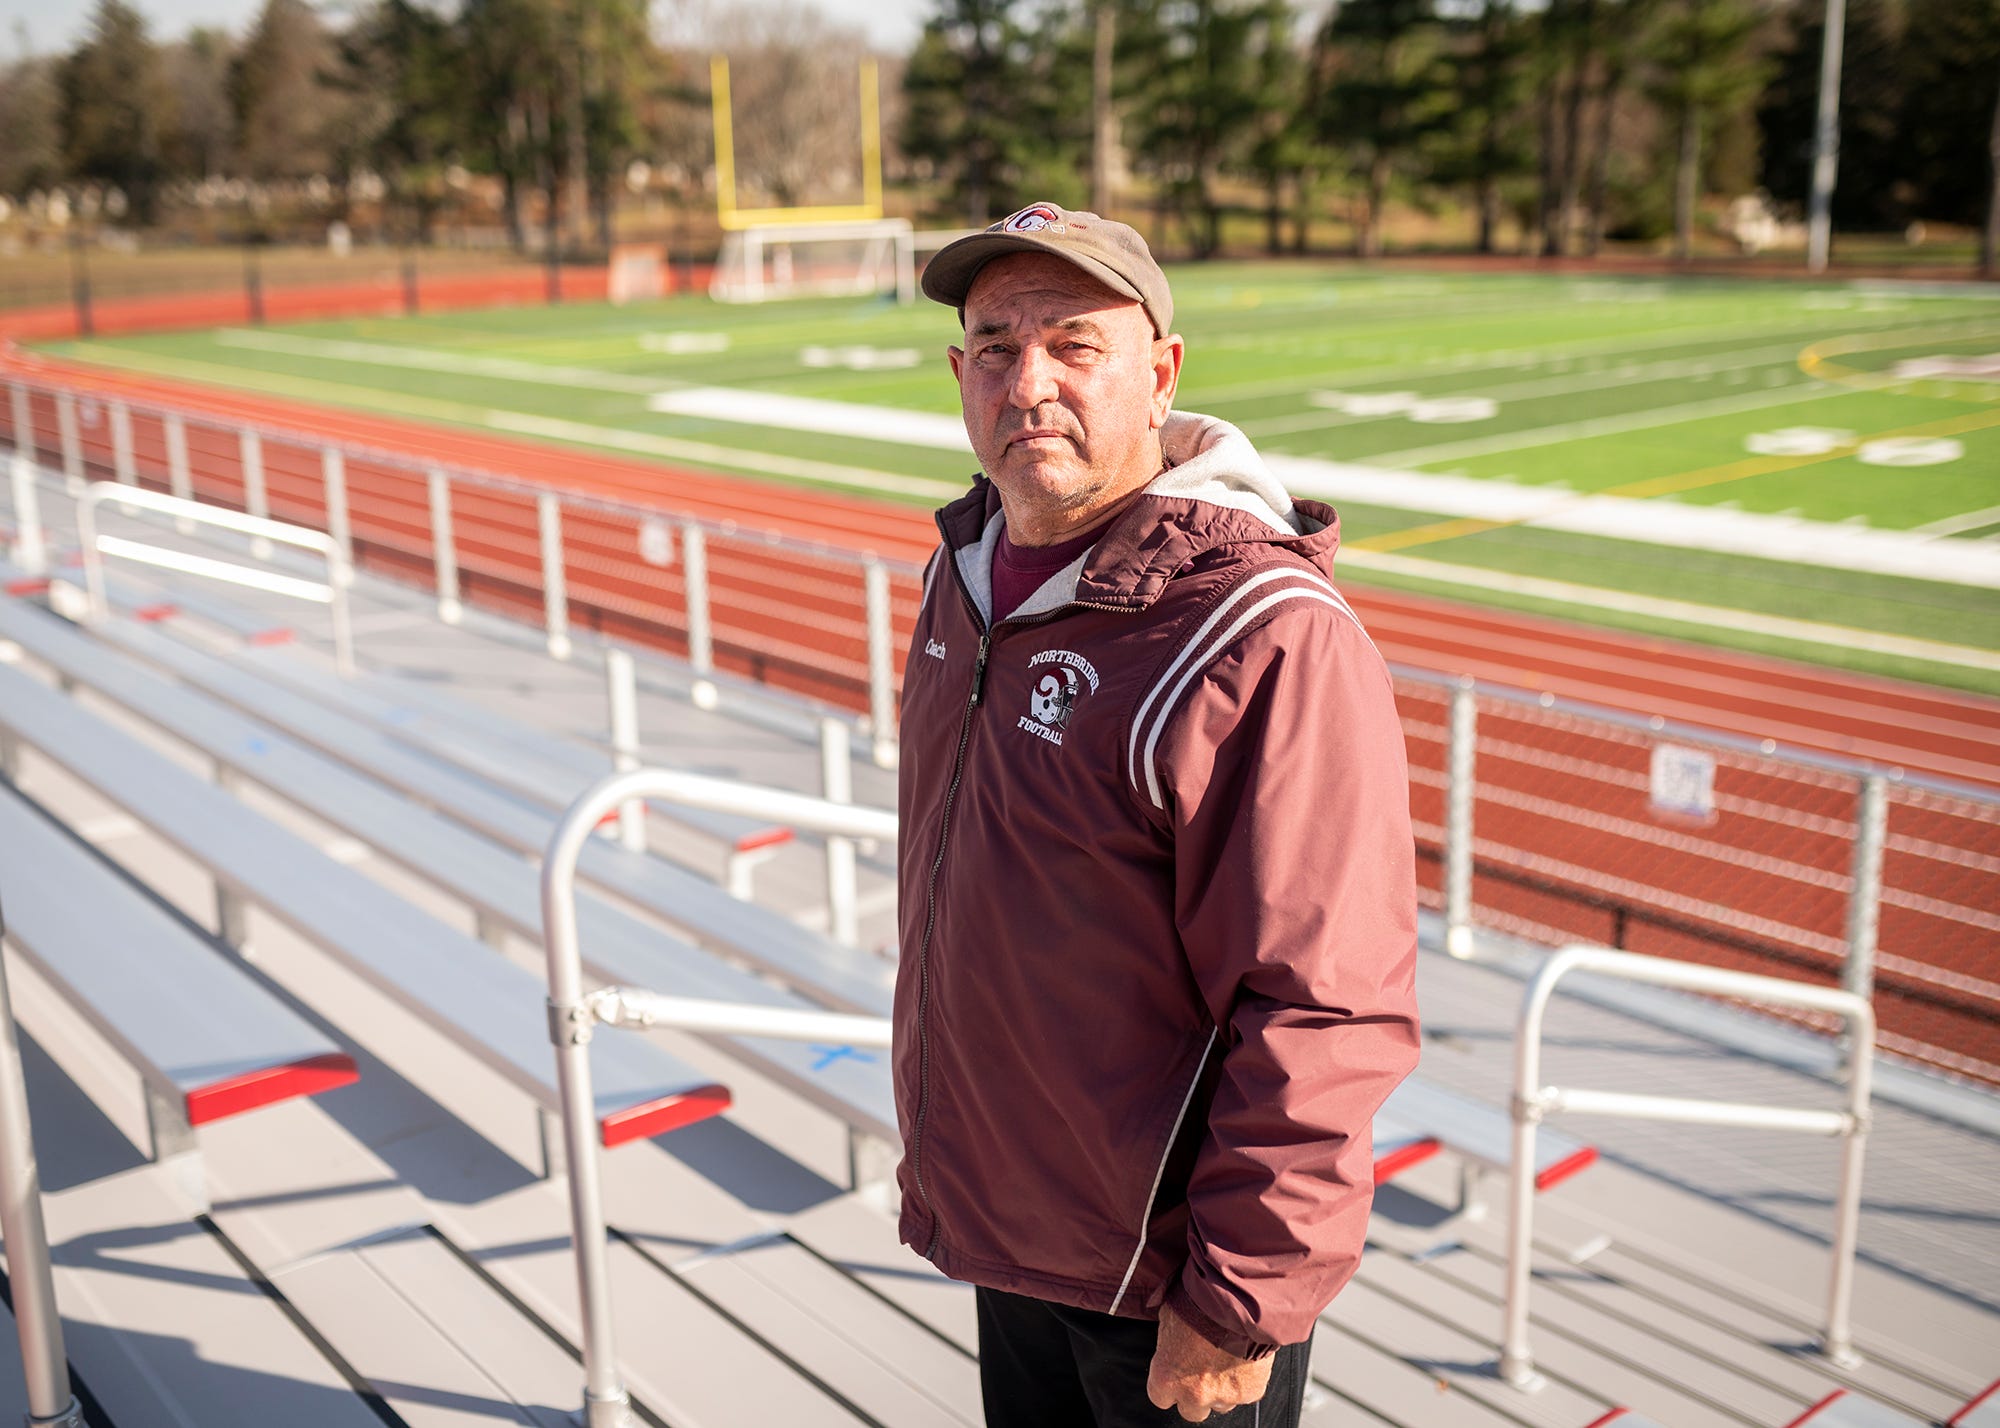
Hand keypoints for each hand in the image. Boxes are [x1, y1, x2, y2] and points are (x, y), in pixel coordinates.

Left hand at [1145, 1303, 1272, 1421]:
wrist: (1236, 1301)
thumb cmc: (1199, 1304)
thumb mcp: (1168, 1317)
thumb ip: (1167, 1341)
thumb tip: (1169, 1339)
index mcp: (1167, 1378)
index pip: (1160, 1397)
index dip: (1169, 1383)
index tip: (1175, 1373)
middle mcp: (1193, 1394)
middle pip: (1191, 1411)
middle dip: (1195, 1394)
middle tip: (1202, 1369)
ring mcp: (1224, 1396)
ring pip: (1221, 1405)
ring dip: (1221, 1388)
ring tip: (1225, 1359)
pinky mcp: (1251, 1392)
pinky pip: (1246, 1392)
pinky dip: (1245, 1379)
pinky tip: (1243, 1357)